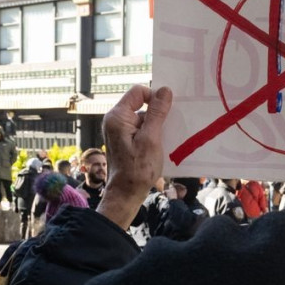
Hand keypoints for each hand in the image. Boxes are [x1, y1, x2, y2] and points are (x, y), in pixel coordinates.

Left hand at [98, 85, 173, 228]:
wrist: (126, 194)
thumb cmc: (138, 169)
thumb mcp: (151, 139)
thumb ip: (157, 113)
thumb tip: (165, 90)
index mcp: (118, 116)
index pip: (138, 92)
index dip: (155, 98)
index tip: (167, 113)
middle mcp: (115, 120)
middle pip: (141, 104)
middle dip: (157, 114)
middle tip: (168, 128)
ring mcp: (118, 131)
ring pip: (142, 118)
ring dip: (156, 126)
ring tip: (163, 141)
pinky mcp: (124, 140)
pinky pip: (140, 129)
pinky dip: (151, 134)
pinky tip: (159, 146)